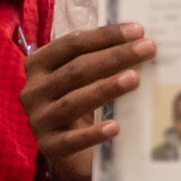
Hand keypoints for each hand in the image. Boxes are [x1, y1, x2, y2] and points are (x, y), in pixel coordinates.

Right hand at [21, 24, 154, 180]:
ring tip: (135, 79)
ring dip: (105, 88)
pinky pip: (72, 140)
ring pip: (73, 101)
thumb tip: (141, 40)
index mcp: (39, 64)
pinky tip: (115, 127)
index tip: (138, 30)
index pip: (72, 43)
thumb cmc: (80, 103)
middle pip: (76, 69)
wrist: (68, 150)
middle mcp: (33, 90)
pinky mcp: (49, 147)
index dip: (105, 35)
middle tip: (148, 49)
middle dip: (114, 57)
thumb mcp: (84, 79)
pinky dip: (93, 133)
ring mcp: (39, 120)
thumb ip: (100, 59)